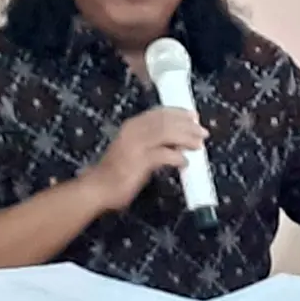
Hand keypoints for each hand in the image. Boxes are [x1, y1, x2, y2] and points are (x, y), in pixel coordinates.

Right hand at [83, 107, 206, 211]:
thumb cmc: (116, 171)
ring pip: (167, 134)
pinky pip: (164, 155)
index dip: (178, 113)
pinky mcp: (140, 161)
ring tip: (198, 146)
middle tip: (202, 131)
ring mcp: (136, 145)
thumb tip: (175, 139)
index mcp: (132, 126)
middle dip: (187, 125)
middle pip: (165, 121)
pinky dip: (177, 157)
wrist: (97, 187)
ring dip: (186, 138)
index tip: (193, 116)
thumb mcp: (132, 148)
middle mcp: (133, 131)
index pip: (158, 113)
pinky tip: (184, 163)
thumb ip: (149, 141)